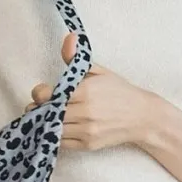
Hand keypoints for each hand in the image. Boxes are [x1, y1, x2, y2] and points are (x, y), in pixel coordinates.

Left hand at [23, 32, 149, 151]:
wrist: (142, 117)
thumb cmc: (119, 92)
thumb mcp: (100, 71)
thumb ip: (77, 58)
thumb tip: (69, 37)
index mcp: (86, 91)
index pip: (50, 96)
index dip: (41, 94)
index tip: (43, 92)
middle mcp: (85, 112)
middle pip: (48, 113)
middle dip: (40, 108)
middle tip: (39, 105)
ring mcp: (87, 130)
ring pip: (53, 129)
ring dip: (46, 122)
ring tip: (48, 115)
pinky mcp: (88, 144)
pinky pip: (61, 142)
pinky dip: (56, 135)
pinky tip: (59, 126)